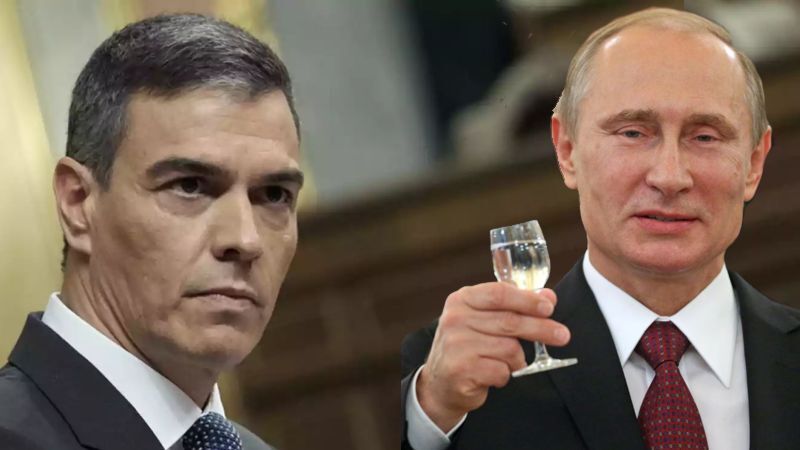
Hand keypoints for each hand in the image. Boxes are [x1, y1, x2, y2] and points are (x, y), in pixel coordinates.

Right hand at [416, 282, 570, 431]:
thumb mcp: (486, 319)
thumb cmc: (468, 346)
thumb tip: (547, 297)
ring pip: (509, 348)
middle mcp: (455, 319)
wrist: (441, 382)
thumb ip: (514, 305)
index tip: (549, 307)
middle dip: (541, 328)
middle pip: (509, 321)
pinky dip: (505, 375)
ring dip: (517, 359)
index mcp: (462, 299)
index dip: (528, 300)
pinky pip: (501, 371)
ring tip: (507, 362)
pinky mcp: (462, 370)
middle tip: (562, 335)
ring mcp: (456, 345)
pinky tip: (493, 374)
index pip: (499, 293)